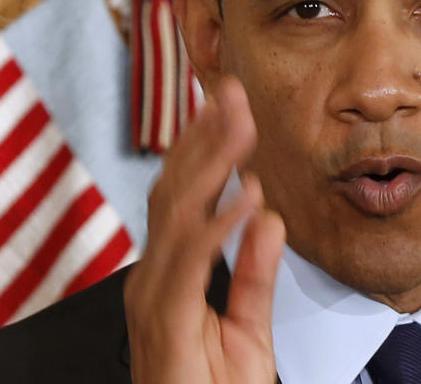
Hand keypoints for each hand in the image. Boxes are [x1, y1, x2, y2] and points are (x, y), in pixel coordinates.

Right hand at [124, 77, 286, 382]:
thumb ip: (254, 273)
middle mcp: (155, 277)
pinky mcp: (164, 323)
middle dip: (203, 138)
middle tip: (230, 91)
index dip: (205, 148)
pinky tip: (244, 200)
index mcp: (172, 273)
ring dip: (209, 164)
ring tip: (236, 123)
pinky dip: (216, 227)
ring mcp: (154, 297)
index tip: (229, 107)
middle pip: (175, 192)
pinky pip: (190, 264)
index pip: (185, 197)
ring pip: (177, 214)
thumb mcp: (247, 328)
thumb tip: (266, 216)